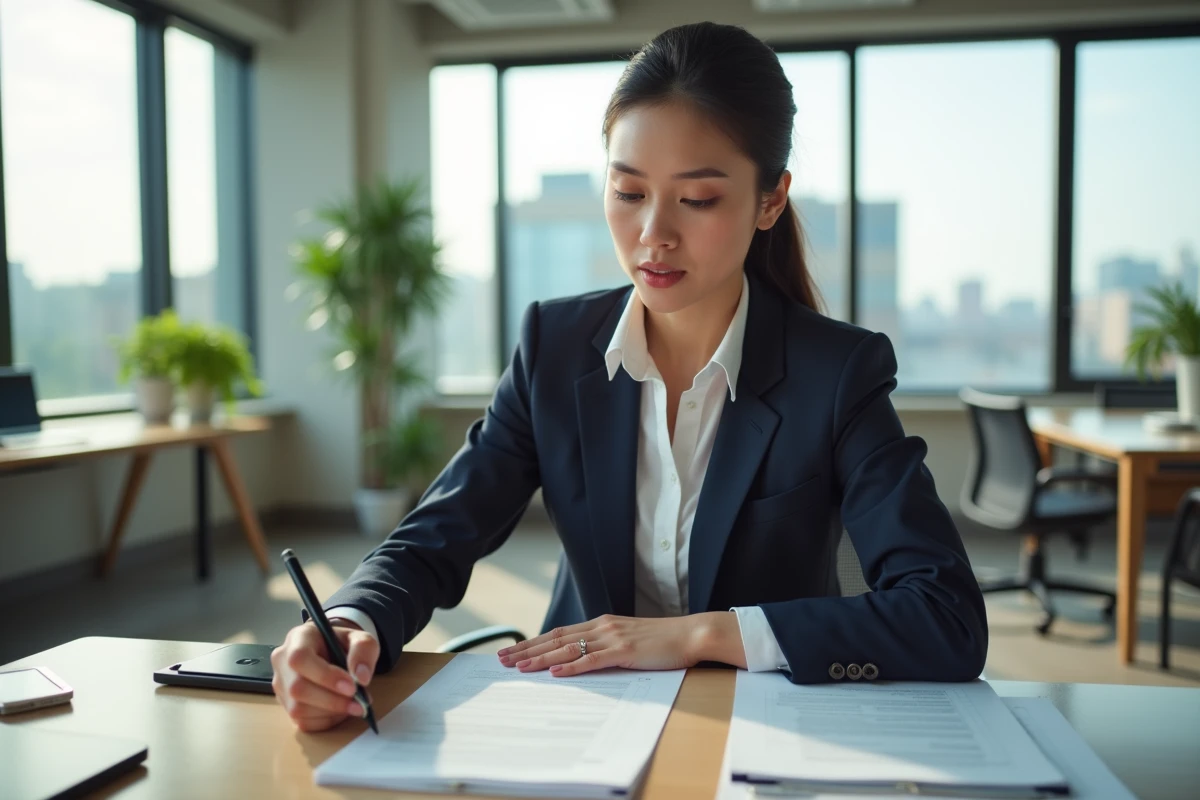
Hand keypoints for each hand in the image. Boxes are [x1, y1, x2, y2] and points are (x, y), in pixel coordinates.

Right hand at [270, 619, 378, 731]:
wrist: (332, 652)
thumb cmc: (342, 644)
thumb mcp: (360, 638)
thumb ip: (363, 650)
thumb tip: (361, 677)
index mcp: (298, 638)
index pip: (301, 658)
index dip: (325, 676)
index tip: (352, 686)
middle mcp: (282, 661)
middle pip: (297, 688)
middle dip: (332, 700)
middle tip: (359, 703)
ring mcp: (281, 685)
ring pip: (298, 709)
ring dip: (330, 712)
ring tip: (353, 706)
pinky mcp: (285, 704)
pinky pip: (302, 722)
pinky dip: (326, 721)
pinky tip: (340, 711)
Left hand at [496, 612, 740, 677]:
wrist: (690, 633)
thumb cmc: (663, 640)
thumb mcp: (629, 639)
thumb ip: (607, 645)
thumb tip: (585, 658)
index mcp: (602, 623)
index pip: (560, 633)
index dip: (535, 642)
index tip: (514, 651)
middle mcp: (603, 626)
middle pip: (556, 638)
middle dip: (528, 649)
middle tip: (503, 659)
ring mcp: (613, 637)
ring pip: (568, 648)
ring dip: (541, 658)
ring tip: (519, 666)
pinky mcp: (624, 651)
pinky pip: (592, 659)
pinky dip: (571, 666)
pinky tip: (555, 672)